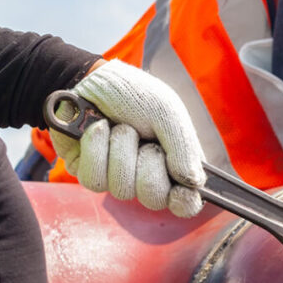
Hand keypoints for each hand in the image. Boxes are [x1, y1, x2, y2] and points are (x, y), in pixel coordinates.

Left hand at [50, 59, 206, 215]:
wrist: (89, 79)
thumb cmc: (132, 93)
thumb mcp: (167, 112)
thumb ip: (183, 147)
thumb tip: (194, 183)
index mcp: (174, 162)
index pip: (186, 201)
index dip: (184, 203)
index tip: (180, 192)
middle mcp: (147, 175)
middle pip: (153, 199)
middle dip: (148, 164)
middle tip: (143, 137)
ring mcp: (117, 177)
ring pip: (122, 190)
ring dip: (121, 151)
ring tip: (118, 127)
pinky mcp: (89, 173)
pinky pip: (94, 180)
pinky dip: (96, 150)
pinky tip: (98, 130)